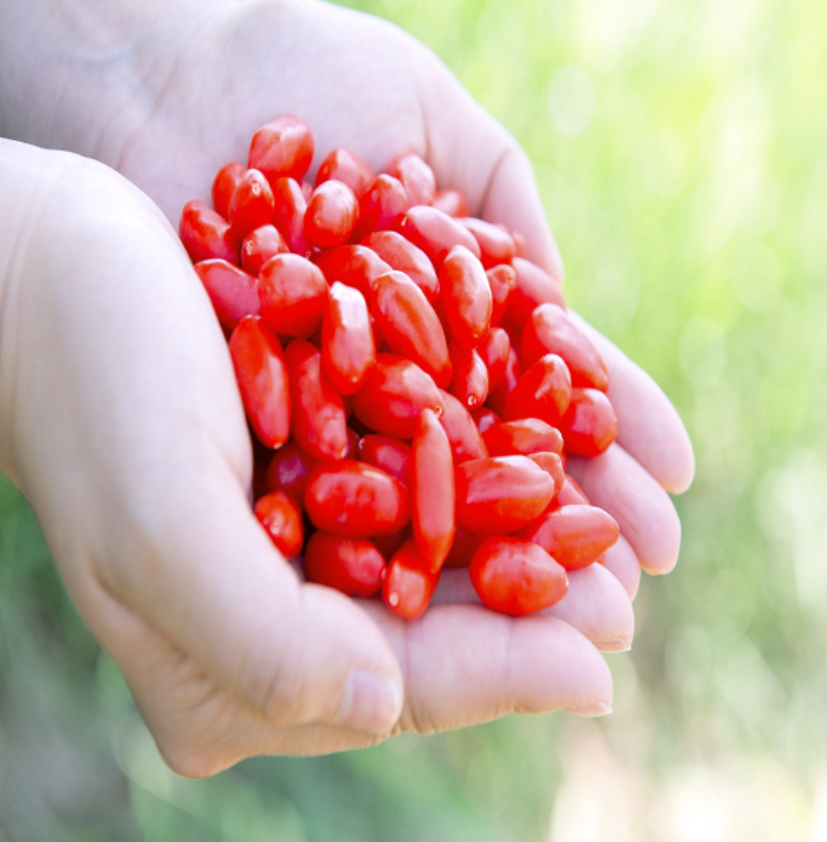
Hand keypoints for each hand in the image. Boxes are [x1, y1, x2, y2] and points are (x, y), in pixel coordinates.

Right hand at [0, 139, 627, 774]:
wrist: (56, 262)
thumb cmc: (93, 382)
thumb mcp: (157, 526)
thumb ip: (261, 642)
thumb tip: (381, 709)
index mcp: (228, 658)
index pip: (391, 687)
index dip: (502, 678)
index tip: (598, 668)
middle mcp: (275, 603)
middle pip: (431, 624)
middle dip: (533, 614)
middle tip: (626, 601)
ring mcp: (302, 528)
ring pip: (442, 550)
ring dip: (531, 544)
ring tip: (618, 543)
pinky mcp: (320, 452)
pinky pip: (423, 473)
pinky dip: (491, 466)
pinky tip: (552, 458)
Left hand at [102, 0, 694, 593]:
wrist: (163, 78)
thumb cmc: (305, 72)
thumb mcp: (434, 112)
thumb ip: (502, 199)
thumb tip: (559, 301)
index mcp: (452, 293)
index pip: (549, 368)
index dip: (614, 418)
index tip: (678, 469)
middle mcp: (399, 358)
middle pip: (503, 441)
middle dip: (579, 503)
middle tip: (649, 567)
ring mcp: (331, 396)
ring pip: (435, 483)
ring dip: (508, 545)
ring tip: (583, 603)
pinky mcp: (258, 418)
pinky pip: (335, 481)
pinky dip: (393, 533)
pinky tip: (454, 587)